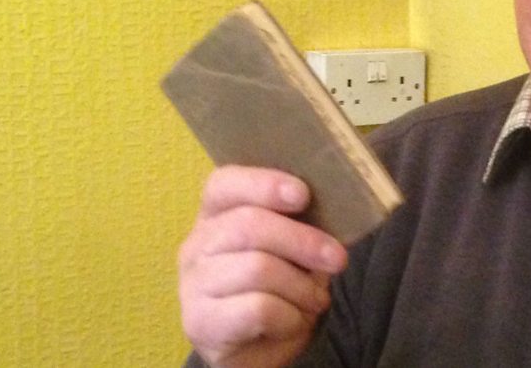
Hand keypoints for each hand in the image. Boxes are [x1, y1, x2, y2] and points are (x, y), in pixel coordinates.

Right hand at [178, 165, 347, 367]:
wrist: (258, 346)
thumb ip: (301, 223)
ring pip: (257, 268)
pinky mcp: (201, 322)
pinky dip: (289, 315)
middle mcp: (196, 245)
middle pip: (248, 225)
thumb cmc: (278, 286)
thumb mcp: (292, 249)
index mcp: (215, 215)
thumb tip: (333, 210)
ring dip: (300, 286)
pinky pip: (257, 308)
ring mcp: (193, 284)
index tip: (303, 194)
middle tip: (337, 258)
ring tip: (315, 299)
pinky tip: (294, 320)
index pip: (224, 184)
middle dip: (302, 240)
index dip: (264, 184)